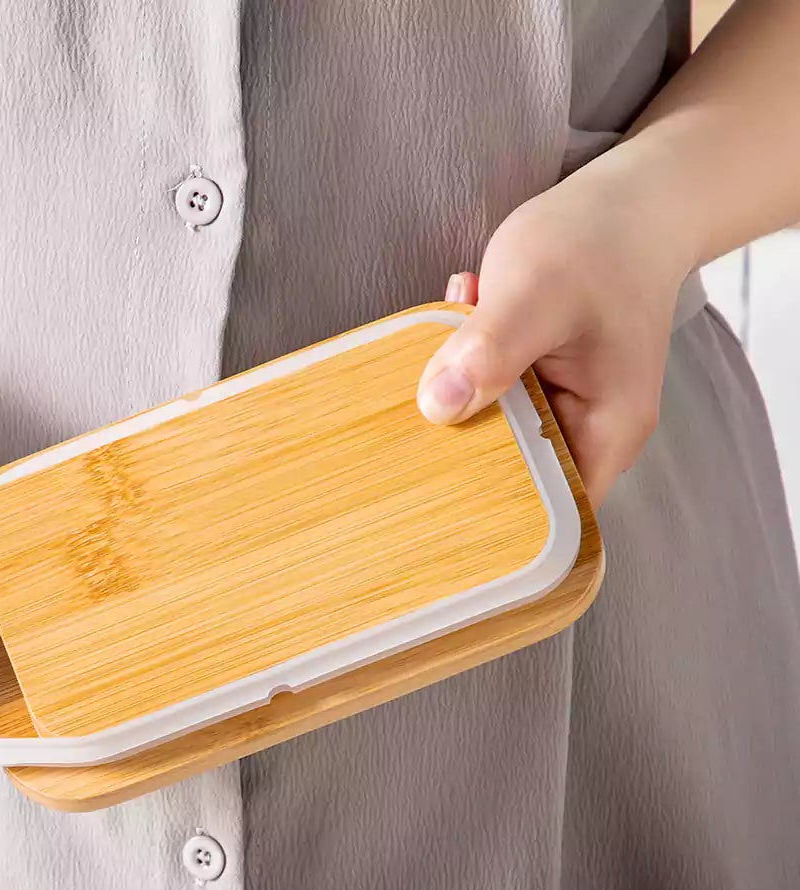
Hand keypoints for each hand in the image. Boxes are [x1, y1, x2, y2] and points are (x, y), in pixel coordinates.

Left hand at [416, 152, 695, 506]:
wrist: (634, 198)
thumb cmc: (601, 241)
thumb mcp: (537, 292)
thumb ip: (490, 352)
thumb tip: (437, 408)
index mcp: (606, 435)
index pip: (544, 516)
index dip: (485, 516)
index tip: (430, 492)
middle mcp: (585, 434)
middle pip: (504, 478)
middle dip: (457, 438)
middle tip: (430, 386)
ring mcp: (558, 410)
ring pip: (486, 432)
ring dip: (458, 387)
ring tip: (455, 328)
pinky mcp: (533, 384)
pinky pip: (485, 393)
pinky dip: (464, 361)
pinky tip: (462, 310)